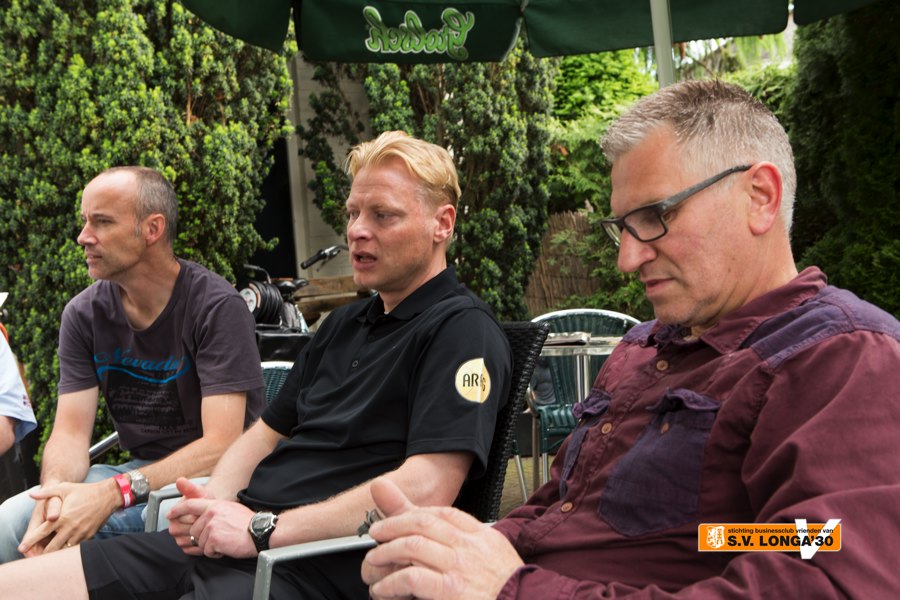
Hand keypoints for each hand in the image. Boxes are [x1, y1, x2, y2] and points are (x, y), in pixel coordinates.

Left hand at [20, 480, 118, 555]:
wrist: (108, 496)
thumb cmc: (84, 491)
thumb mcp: (65, 488)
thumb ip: (47, 492)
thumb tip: (31, 495)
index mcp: (61, 517)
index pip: (41, 533)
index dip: (30, 541)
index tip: (21, 548)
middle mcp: (70, 527)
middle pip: (51, 548)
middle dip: (41, 553)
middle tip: (35, 555)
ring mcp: (80, 533)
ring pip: (64, 550)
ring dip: (55, 553)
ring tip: (48, 555)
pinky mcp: (88, 536)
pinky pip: (75, 548)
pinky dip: (68, 549)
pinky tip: (63, 549)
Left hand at [166, 477, 255, 558]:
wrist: (259, 532)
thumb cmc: (247, 523)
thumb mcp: (230, 508)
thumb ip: (214, 509)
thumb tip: (202, 515)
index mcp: (215, 505)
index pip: (190, 504)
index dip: (178, 510)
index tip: (170, 514)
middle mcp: (211, 514)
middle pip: (194, 530)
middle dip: (204, 538)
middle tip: (220, 537)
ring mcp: (211, 526)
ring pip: (200, 542)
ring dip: (211, 546)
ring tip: (226, 541)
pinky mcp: (213, 539)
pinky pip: (207, 551)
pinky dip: (216, 553)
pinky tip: (227, 546)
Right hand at [166, 477, 213, 554]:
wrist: (211, 511)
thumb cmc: (204, 502)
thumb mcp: (199, 493)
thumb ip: (189, 487)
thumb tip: (180, 480)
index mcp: (174, 514)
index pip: (186, 518)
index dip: (198, 515)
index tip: (203, 511)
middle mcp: (173, 527)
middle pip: (186, 530)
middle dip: (199, 525)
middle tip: (206, 520)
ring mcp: (179, 538)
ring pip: (188, 541)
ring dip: (200, 535)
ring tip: (207, 528)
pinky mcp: (185, 547)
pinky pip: (191, 549)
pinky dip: (201, 545)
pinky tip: (207, 537)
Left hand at [362, 478, 523, 599]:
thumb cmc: (509, 592)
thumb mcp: (492, 558)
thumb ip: (459, 540)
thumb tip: (434, 530)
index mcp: (482, 536)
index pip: (443, 513)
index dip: (414, 514)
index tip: (396, 520)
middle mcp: (471, 546)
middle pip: (422, 523)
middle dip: (391, 525)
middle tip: (376, 535)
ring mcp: (460, 567)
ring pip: (412, 546)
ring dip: (384, 554)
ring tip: (373, 566)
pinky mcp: (450, 590)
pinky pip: (411, 578)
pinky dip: (391, 582)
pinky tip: (384, 589)